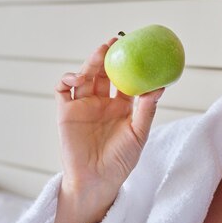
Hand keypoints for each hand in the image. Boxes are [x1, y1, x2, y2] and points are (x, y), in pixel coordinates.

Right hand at [54, 37, 163, 199]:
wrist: (97, 182)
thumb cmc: (120, 161)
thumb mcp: (138, 135)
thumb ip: (146, 110)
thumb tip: (158, 86)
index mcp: (122, 106)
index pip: (126, 79)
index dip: (130, 64)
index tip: (138, 48)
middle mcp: (102, 102)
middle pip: (104, 73)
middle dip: (109, 56)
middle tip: (117, 41)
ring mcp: (83, 105)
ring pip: (86, 76)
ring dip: (91, 62)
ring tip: (101, 51)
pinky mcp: (66, 112)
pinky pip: (63, 90)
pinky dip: (68, 79)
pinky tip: (79, 77)